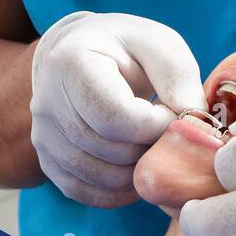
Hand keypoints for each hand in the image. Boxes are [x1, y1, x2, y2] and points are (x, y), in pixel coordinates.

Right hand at [30, 12, 205, 207]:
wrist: (81, 53)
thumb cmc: (124, 47)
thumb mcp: (157, 43)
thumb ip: (177, 76)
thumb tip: (192, 123)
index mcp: (72, 63)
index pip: (116, 117)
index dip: (156, 124)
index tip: (170, 112)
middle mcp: (47, 102)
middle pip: (110, 150)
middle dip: (150, 148)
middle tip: (165, 131)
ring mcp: (43, 135)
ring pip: (100, 177)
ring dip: (138, 171)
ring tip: (152, 145)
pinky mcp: (48, 161)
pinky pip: (85, 192)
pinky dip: (118, 191)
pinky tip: (136, 169)